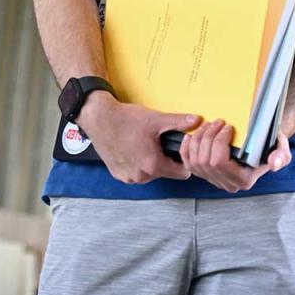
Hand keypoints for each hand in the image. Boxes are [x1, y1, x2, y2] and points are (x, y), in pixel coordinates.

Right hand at [78, 94, 198, 183]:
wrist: (98, 117)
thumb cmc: (125, 119)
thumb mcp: (156, 119)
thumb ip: (179, 122)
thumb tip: (196, 120)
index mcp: (153, 165)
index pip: (183, 173)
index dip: (183, 159)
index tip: (178, 148)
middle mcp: (141, 176)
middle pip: (165, 172)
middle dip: (165, 158)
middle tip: (157, 141)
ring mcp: (128, 177)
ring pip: (150, 173)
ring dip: (150, 161)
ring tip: (143, 143)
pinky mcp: (118, 174)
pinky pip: (136, 173)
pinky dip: (136, 163)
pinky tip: (131, 148)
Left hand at [179, 121, 290, 192]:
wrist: (259, 143)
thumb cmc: (268, 143)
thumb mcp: (280, 146)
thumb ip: (281, 155)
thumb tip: (274, 164)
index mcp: (244, 180)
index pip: (221, 162)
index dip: (219, 142)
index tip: (227, 126)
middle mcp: (228, 183)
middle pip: (206, 161)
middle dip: (208, 137)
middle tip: (217, 122)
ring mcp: (214, 180)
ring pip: (195, 161)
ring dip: (198, 139)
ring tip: (208, 125)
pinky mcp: (203, 174)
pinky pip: (188, 164)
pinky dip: (187, 149)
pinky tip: (191, 136)